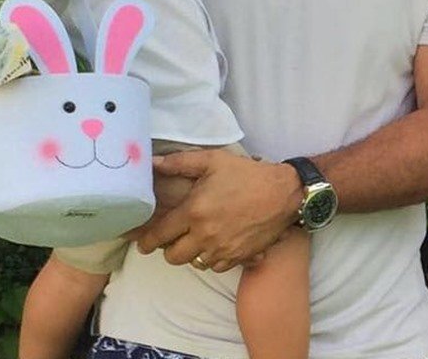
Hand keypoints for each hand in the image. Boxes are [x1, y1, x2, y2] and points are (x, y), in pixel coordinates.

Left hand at [134, 150, 299, 272]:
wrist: (284, 193)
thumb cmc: (247, 174)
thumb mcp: (213, 160)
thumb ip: (180, 162)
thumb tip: (152, 163)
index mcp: (195, 212)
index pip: (159, 235)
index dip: (147, 241)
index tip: (143, 242)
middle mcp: (205, 235)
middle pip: (173, 256)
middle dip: (169, 249)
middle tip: (173, 238)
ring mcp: (222, 249)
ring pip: (194, 264)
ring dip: (191, 254)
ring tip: (196, 240)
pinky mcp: (238, 257)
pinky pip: (215, 267)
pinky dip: (211, 259)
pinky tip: (215, 245)